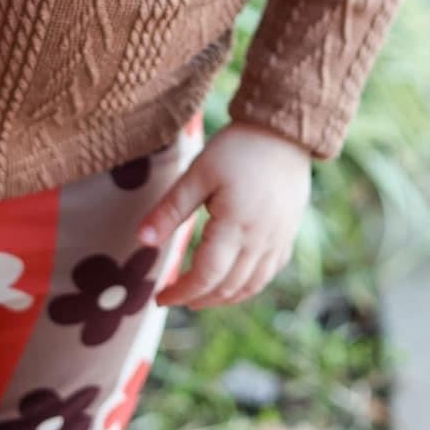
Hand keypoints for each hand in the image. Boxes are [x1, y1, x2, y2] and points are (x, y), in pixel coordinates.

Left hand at [138, 123, 312, 310]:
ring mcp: (278, 239)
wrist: (285, 130)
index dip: (181, 292)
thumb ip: (170, 209)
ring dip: (224, 298)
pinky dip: (248, 286)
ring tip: (201, 297)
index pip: (206, 276)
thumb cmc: (238, 147)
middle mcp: (260, 240)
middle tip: (175, 297)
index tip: (160, 297)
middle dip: (199, 298)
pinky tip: (234, 282)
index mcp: (236, 225)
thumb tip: (141, 241)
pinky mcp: (288, 233)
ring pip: (251, 285)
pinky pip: (269, 273)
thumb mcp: (198, 173)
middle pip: (228, 286)